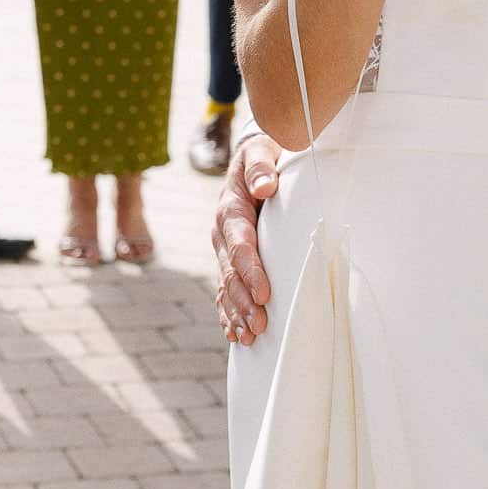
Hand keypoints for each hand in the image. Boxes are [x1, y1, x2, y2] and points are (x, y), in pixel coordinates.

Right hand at [213, 135, 279, 342]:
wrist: (252, 160)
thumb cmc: (263, 155)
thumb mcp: (261, 151)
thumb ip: (261, 166)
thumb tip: (265, 186)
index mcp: (230, 209)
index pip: (240, 244)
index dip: (251, 270)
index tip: (264, 293)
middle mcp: (221, 233)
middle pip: (231, 273)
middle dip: (244, 301)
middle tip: (260, 326)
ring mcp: (222, 249)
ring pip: (226, 287)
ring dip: (236, 313)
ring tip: (250, 337)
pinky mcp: (227, 259)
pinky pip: (224, 290)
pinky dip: (228, 313)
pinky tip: (235, 334)